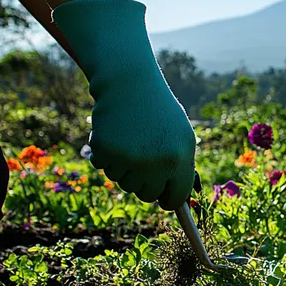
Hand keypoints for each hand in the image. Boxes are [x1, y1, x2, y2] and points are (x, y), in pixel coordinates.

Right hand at [53, 0, 194, 209]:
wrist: (130, 83)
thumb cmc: (159, 111)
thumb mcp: (181, 136)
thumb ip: (181, 168)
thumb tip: (177, 202)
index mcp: (180, 158)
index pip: (175, 197)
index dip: (168, 200)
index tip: (163, 199)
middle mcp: (156, 162)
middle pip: (147, 195)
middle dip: (145, 183)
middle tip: (143, 161)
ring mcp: (129, 158)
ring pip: (124, 183)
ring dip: (125, 168)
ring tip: (131, 142)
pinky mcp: (105, 151)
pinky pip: (104, 169)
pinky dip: (106, 157)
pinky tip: (114, 136)